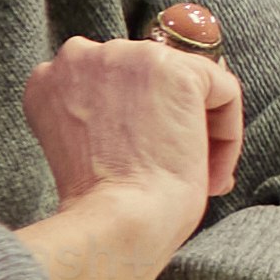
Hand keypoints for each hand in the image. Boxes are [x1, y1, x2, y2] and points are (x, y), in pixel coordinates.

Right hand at [23, 33, 233, 230]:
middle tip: (174, 172)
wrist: (114, 223)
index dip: (138, 123)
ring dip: (200, 130)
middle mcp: (82, 56)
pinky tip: (211, 173)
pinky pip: (224, 92)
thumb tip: (168, 108)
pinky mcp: (175, 69)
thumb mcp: (85, 145)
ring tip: (198, 177)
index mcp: (51, 79)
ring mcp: (129, 57)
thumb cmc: (101, 206)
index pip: (115, 81)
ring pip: (190, 83)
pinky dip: (228, 135)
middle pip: (152, 78)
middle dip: (169, 122)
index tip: (144, 161)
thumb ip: (105, 112)